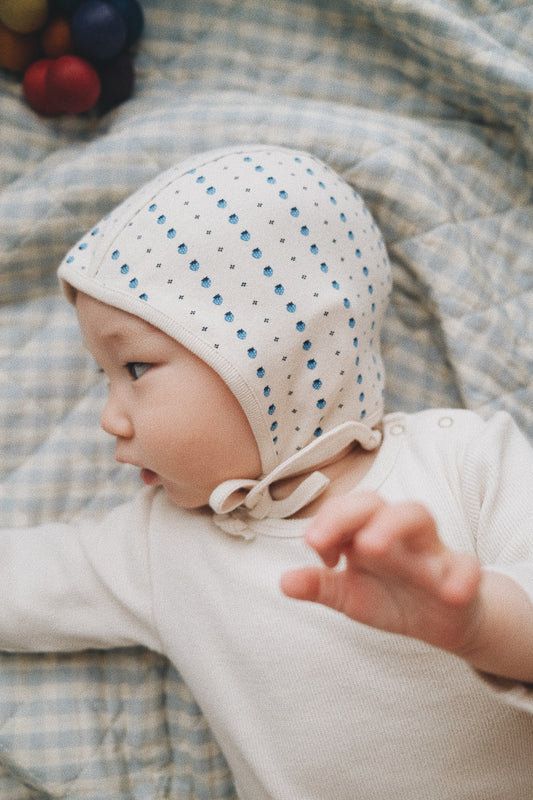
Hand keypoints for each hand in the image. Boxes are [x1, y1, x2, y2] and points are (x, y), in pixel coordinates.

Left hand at [281, 492, 482, 655]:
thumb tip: (283, 582)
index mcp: (367, 533)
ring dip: (393, 525)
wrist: (443, 620)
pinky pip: (467, 566)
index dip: (326, 522)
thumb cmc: (392, 596)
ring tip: (371, 547)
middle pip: (376, 503)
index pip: (344, 509)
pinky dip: (461, 576)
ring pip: (418, 515)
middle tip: (323, 543)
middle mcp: (396, 533)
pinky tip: (450, 592)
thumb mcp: (350, 595)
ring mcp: (430, 550)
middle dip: (349, 515)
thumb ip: (319, 586)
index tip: (316, 549)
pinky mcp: (462, 575)